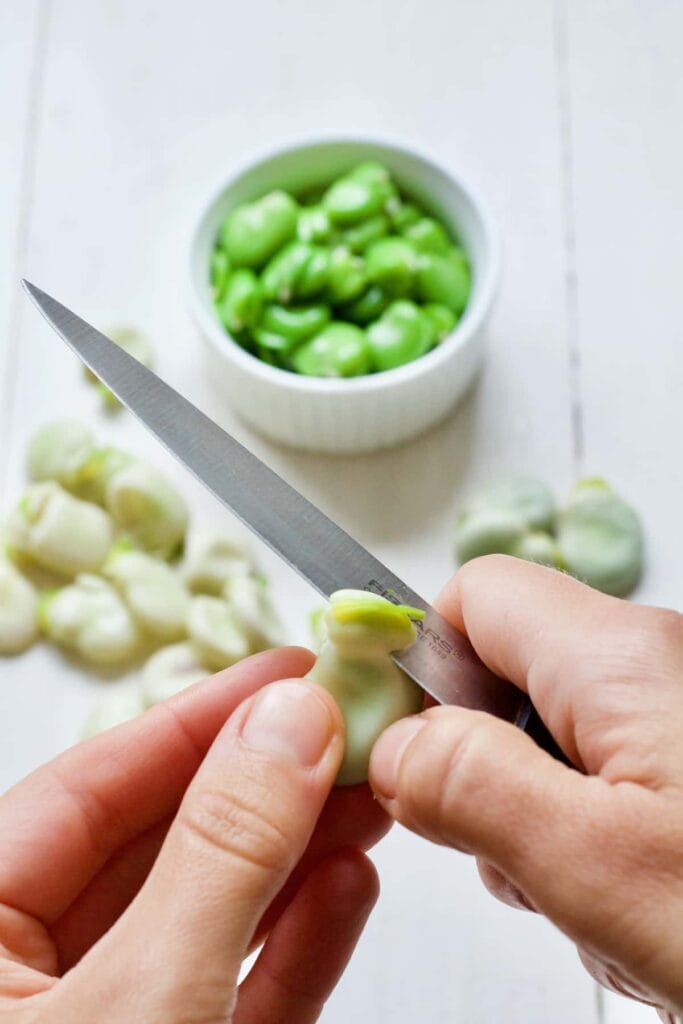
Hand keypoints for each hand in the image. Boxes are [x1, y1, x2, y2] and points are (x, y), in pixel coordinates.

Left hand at [0, 647, 388, 1022]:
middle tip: (346, 727)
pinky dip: (295, 945)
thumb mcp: (142, 997)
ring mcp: (101, 1021)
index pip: (89, 789)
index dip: (198, 720)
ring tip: (365, 795)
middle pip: (159, 847)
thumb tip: (286, 726)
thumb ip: (219, 856)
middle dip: (265, 786)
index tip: (287, 674)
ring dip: (295, 859)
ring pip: (205, 918)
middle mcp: (27, 980)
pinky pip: (231, 996)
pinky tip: (346, 885)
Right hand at [369, 555, 682, 1020]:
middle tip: (514, 857)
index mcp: (623, 658)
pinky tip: (632, 908)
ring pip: (551, 737)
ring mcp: (678, 712)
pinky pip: (606, 776)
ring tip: (591, 901)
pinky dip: (591, 839)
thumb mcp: (601, 868)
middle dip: (481, 766)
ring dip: (538, 820)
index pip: (475, 595)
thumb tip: (388, 742)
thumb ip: (474, 787)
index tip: (395, 747)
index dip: (421, 661)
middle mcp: (655, 663)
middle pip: (507, 671)